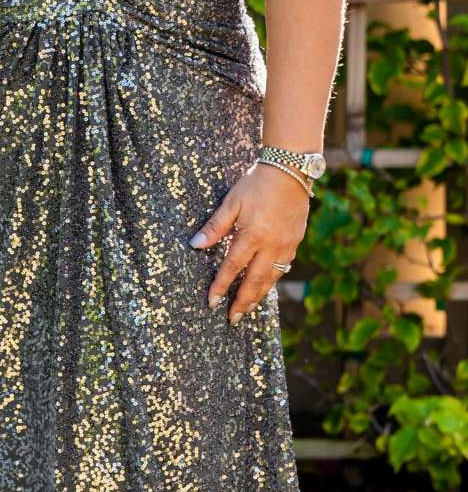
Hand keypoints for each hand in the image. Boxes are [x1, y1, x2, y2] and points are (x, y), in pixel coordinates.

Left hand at [190, 162, 309, 323]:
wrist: (290, 172)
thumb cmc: (256, 184)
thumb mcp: (231, 202)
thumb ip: (215, 226)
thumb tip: (195, 245)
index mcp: (252, 235)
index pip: (232, 268)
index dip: (221, 286)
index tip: (212, 302)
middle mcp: (271, 245)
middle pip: (254, 281)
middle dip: (242, 302)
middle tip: (232, 319)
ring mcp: (286, 246)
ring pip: (271, 279)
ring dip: (258, 296)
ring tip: (246, 310)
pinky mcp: (295, 242)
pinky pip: (283, 268)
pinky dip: (272, 281)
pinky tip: (264, 287)